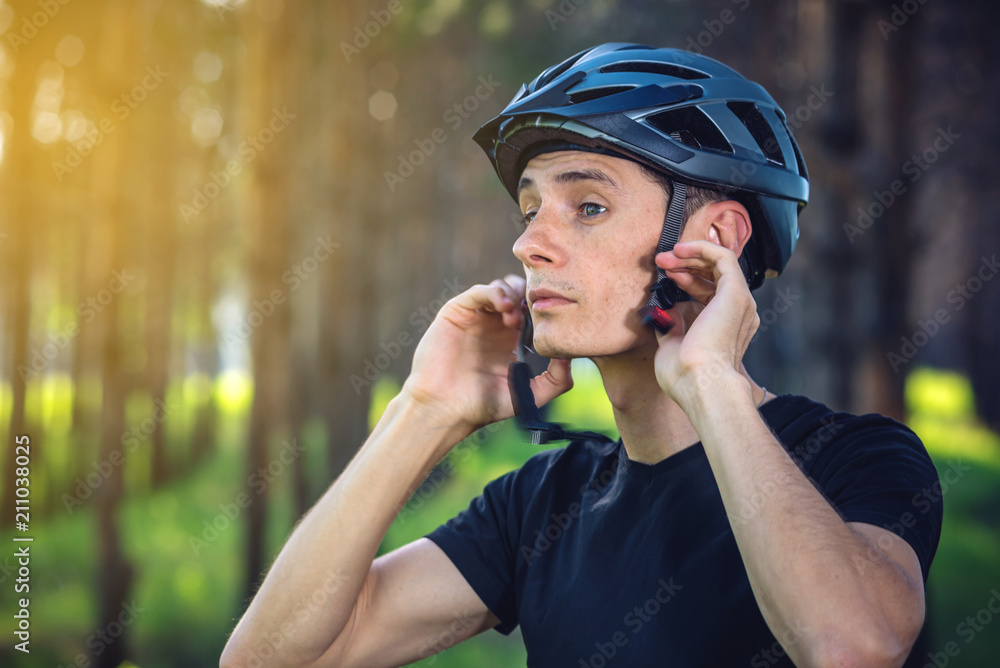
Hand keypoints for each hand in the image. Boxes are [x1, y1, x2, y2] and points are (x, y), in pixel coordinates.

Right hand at [401, 274, 573, 435]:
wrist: (445, 408)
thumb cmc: (482, 406)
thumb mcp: (529, 396)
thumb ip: (556, 381)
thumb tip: (571, 356)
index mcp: (512, 340)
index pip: (534, 312)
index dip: (544, 311)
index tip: (552, 319)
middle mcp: (495, 325)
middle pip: (521, 294)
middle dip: (531, 299)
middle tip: (534, 314)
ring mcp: (477, 316)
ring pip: (502, 287)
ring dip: (514, 296)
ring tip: (515, 318)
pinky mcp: (457, 312)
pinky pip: (480, 291)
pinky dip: (495, 292)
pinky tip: (504, 307)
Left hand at [651, 241, 757, 408]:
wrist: (701, 385)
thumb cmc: (686, 377)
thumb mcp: (672, 346)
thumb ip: (672, 327)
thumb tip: (664, 311)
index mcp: (726, 326)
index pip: (709, 291)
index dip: (685, 279)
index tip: (663, 276)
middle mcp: (738, 312)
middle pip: (715, 275)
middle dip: (686, 263)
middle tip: (661, 261)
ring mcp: (739, 302)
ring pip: (720, 263)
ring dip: (691, 255)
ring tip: (665, 257)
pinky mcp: (735, 292)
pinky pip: (723, 257)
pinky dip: (701, 248)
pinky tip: (680, 250)